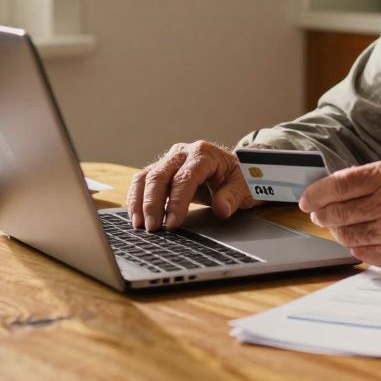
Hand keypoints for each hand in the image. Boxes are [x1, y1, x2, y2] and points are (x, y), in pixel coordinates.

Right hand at [126, 140, 257, 229]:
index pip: (185, 178)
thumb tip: (221, 209)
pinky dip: (136, 198)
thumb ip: (233, 197)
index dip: (176, 202)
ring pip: (146, 177)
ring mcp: (169, 159)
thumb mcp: (244, 186)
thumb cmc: (239, 177)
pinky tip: (136, 216)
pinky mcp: (161, 169)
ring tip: (139, 225)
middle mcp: (182, 153)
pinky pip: (143, 181)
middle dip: (152, 203)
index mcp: (204, 154)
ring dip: (139, 201)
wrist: (233, 168)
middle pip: (160, 175)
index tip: (172, 223)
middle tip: (152, 228)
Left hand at [299, 160, 380, 270]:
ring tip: (340, 224)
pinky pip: (362, 253)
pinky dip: (356, 245)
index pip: (340, 185)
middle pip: (338, 213)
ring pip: (346, 235)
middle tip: (318, 214)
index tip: (306, 200)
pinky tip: (363, 236)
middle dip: (322, 214)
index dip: (316, 194)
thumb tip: (323, 193)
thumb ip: (363, 180)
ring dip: (337, 230)